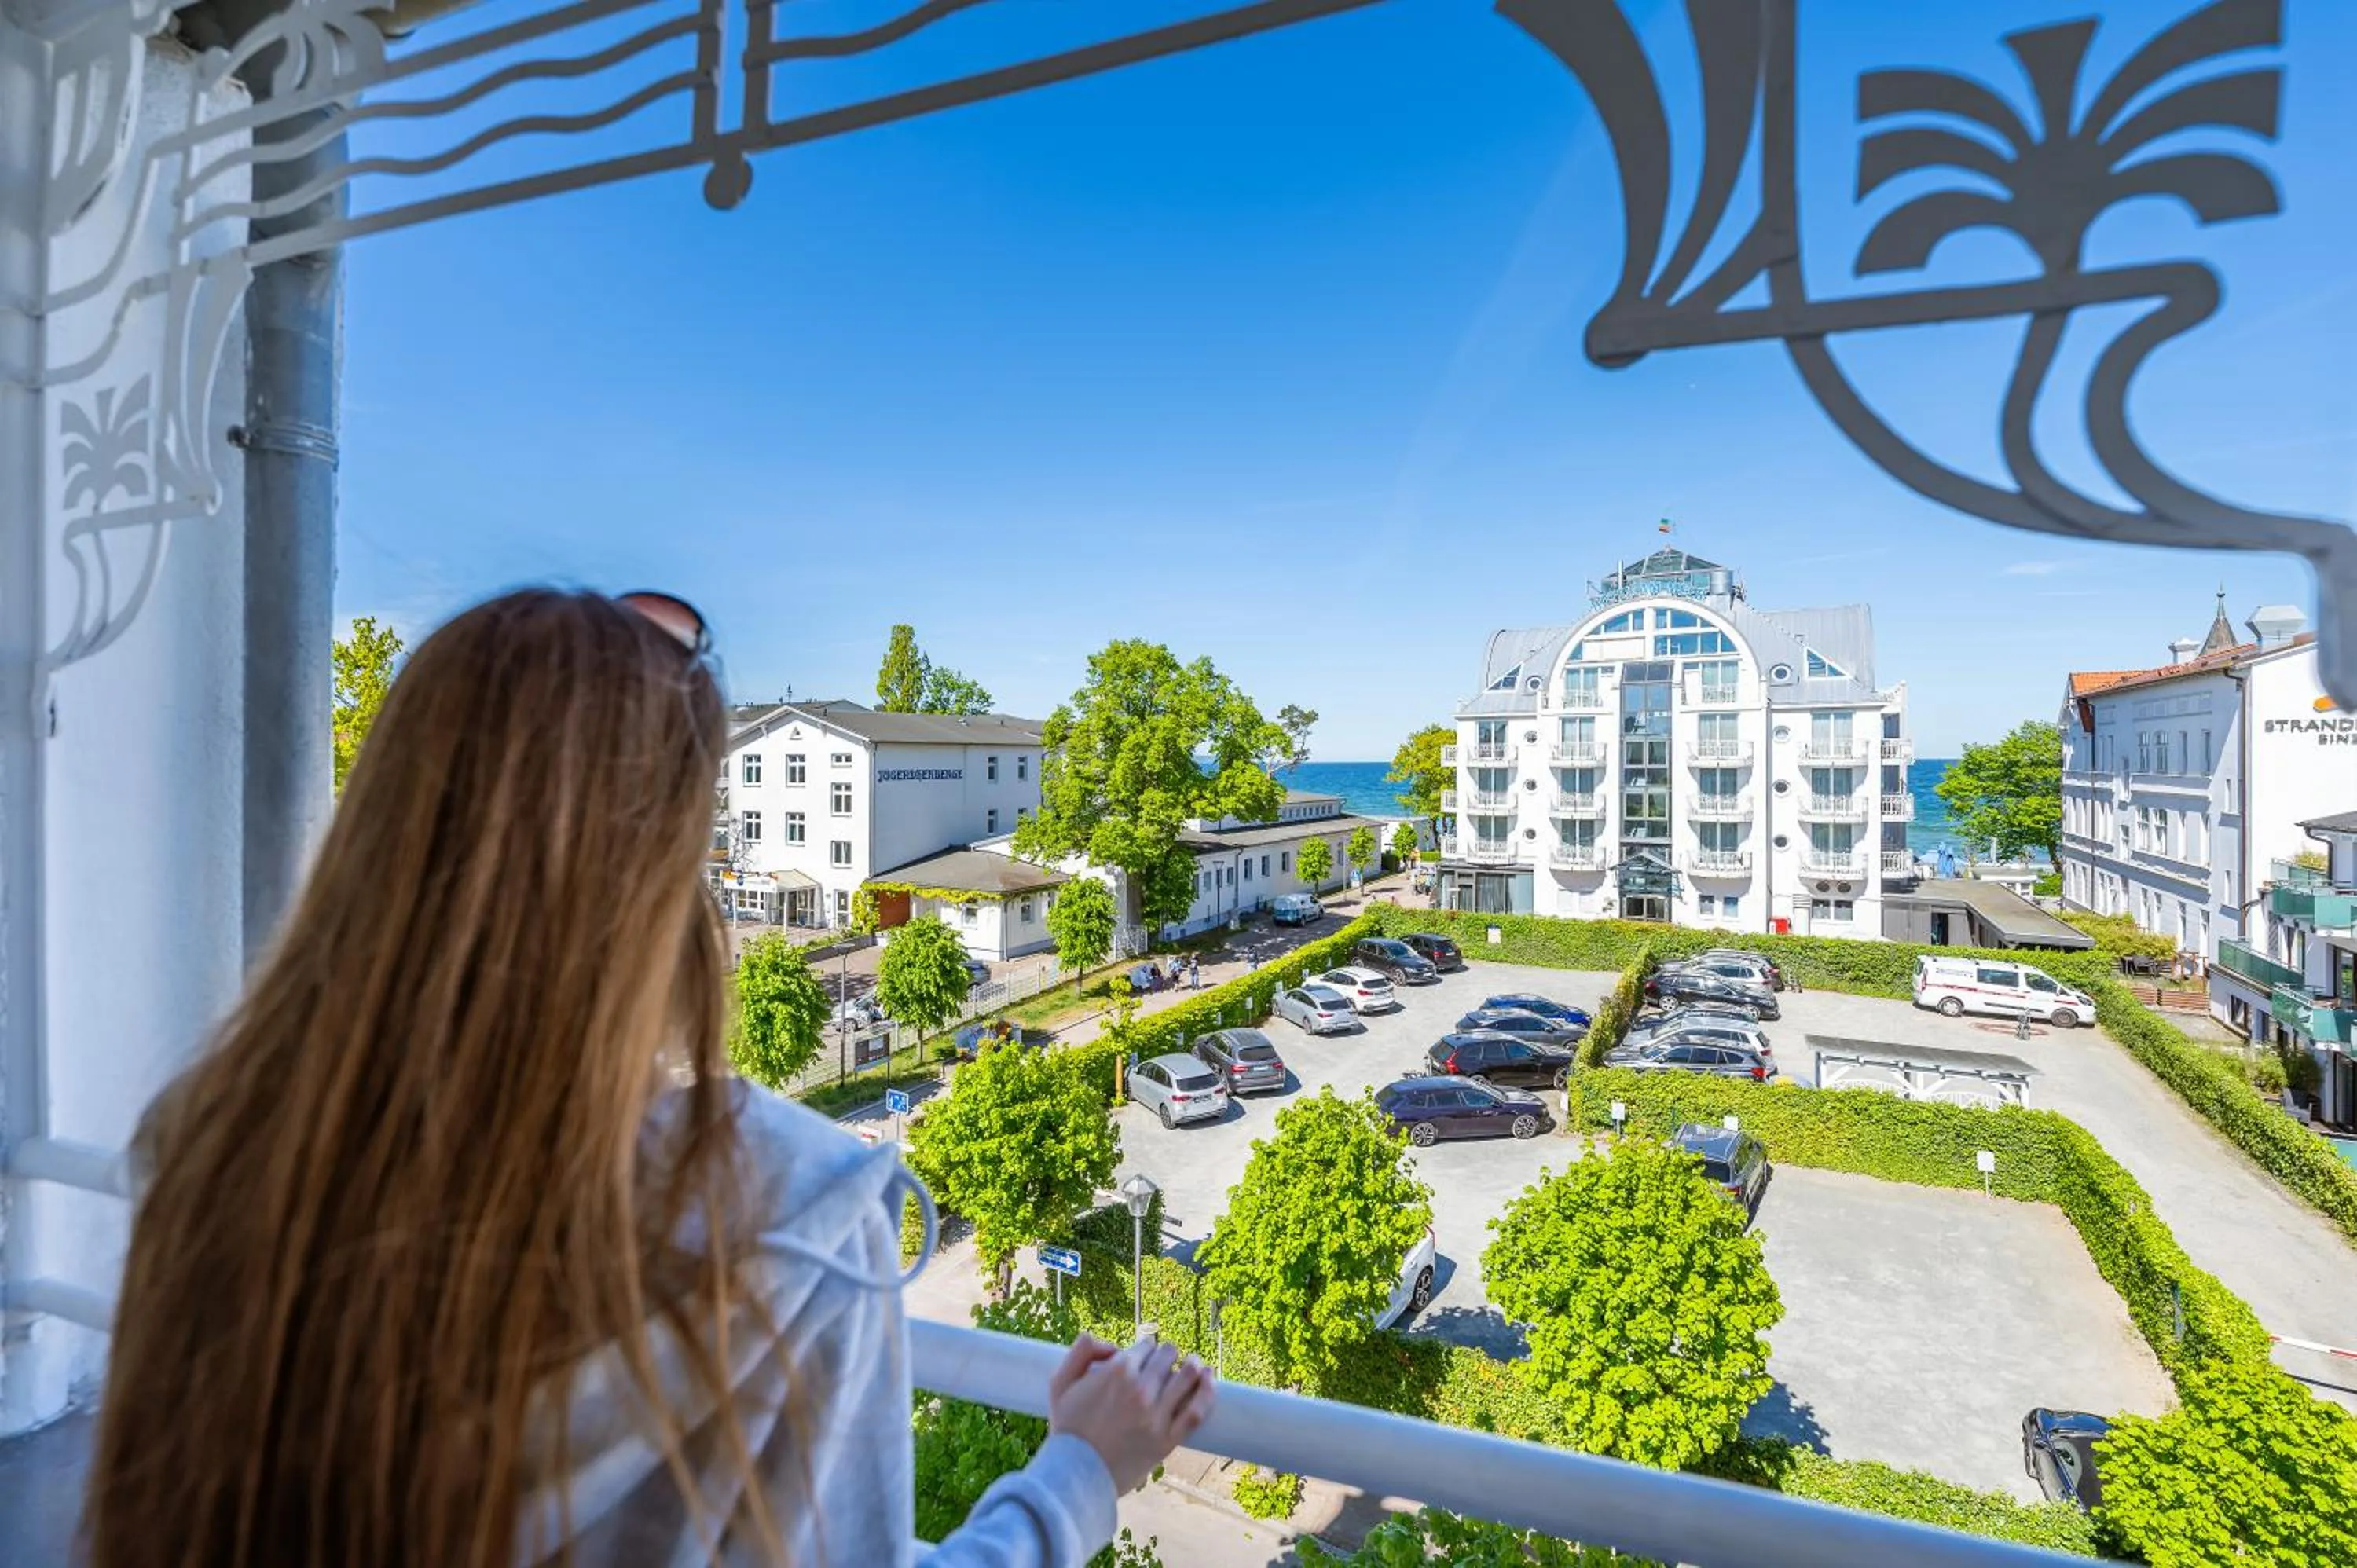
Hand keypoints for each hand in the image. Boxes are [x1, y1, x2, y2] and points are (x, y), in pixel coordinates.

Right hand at [1045, 1333, 1216, 1493]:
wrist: (1076, 1475)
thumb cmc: (1067, 1428)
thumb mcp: (1060, 1381)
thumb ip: (1083, 1350)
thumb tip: (1112, 1345)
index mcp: (1117, 1371)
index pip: (1147, 1346)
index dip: (1145, 1350)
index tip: (1143, 1360)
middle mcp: (1141, 1389)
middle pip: (1169, 1356)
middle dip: (1168, 1356)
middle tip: (1165, 1364)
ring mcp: (1156, 1415)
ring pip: (1189, 1376)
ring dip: (1194, 1366)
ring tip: (1195, 1366)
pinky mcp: (1167, 1439)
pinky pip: (1197, 1411)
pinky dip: (1208, 1392)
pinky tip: (1209, 1381)